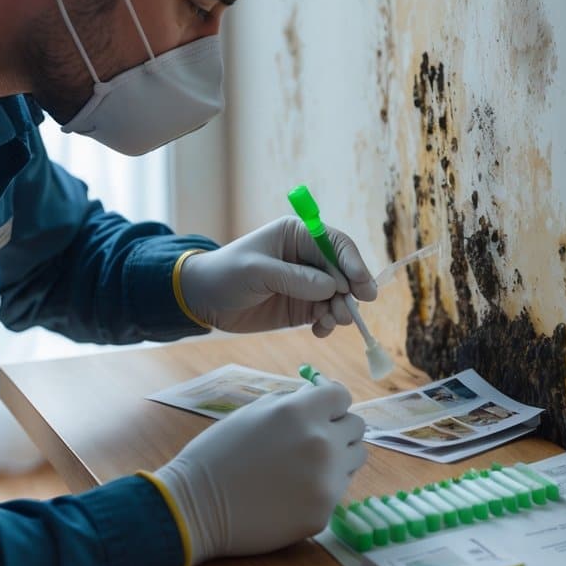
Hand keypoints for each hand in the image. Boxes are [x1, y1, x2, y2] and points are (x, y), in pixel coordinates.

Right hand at [153, 379, 365, 565]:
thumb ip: (290, 403)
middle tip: (312, 442)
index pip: (342, 395)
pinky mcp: (324, 511)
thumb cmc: (217, 454)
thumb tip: (316, 396)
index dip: (330, 403)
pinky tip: (293, 493)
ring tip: (306, 467)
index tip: (320, 413)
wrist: (196, 507)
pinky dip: (323, 489)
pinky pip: (339, 490)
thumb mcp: (252, 413)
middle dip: (338, 429)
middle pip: (357, 426)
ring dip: (339, 458)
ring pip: (355, 458)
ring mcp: (326, 480)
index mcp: (301, 412)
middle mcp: (321, 442)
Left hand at [178, 216, 377, 335]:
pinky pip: (327, 314)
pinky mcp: (303, 306)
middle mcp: (308, 257)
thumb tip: (332, 287)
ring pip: (339, 296)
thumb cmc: (226, 274)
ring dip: (341, 310)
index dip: (353, 263)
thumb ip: (294, 278)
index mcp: (298, 235)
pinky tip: (320, 331)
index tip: (361, 285)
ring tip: (331, 322)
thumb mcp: (257, 272)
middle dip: (351, 292)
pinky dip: (329, 324)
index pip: (336, 244)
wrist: (204, 300)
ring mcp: (308, 283)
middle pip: (344, 272)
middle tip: (349, 311)